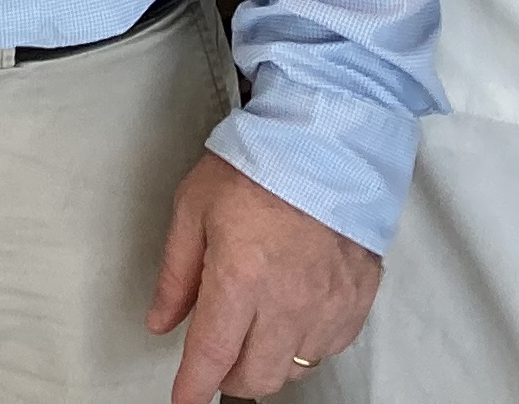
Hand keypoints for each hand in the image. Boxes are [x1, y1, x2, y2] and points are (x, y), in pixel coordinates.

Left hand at [147, 152, 379, 402]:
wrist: (324, 142)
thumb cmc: (258, 165)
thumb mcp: (193, 208)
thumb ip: (176, 273)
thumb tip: (161, 321)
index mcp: (241, 277)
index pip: (212, 356)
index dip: (192, 388)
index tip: (183, 401)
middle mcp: (288, 302)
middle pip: (256, 379)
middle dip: (229, 378)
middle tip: (217, 357)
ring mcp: (328, 305)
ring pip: (294, 369)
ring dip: (268, 360)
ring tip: (256, 326)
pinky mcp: (357, 300)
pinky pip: (328, 347)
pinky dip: (305, 342)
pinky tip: (291, 313)